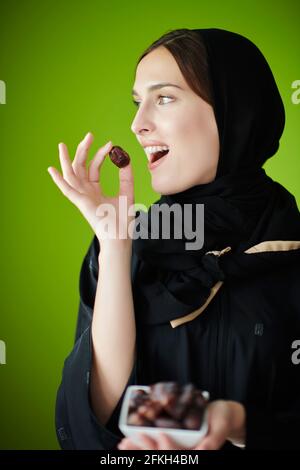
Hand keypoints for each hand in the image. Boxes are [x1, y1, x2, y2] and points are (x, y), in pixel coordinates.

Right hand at [48, 132, 134, 248]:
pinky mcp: (80, 202)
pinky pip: (67, 190)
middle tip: (89, 135)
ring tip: (62, 145)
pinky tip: (51, 169)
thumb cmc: (123, 220)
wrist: (120, 236)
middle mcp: (86, 192)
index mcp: (95, 190)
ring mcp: (82, 197)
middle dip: (83, 150)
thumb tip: (124, 158)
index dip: (100, 154)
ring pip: (70, 175)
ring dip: (65, 160)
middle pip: (81, 167)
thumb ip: (126, 175)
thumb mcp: (127, 191)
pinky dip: (58, 180)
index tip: (110, 145)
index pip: (94, 168)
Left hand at [117, 400, 245, 450]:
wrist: (223, 415)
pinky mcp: (173, 441)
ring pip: (155, 453)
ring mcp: (177, 448)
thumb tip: (202, 452)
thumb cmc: (222, 420)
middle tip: (126, 444)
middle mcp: (184, 452)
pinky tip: (129, 439)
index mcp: (195, 451)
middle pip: (161, 456)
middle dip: (143, 451)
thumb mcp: (220, 428)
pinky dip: (141, 444)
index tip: (161, 435)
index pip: (177, 455)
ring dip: (138, 450)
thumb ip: (212, 441)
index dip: (167, 449)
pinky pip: (155, 445)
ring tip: (123, 445)